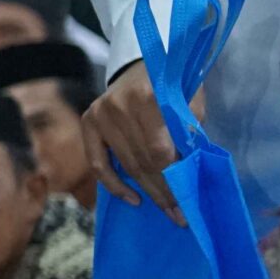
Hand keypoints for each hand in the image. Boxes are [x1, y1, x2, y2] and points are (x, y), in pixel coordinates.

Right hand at [83, 63, 183, 225]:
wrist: (143, 62)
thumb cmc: (174, 84)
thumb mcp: (191, 103)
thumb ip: (189, 134)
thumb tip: (189, 174)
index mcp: (147, 98)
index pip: (159, 152)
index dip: (173, 179)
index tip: (188, 202)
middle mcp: (118, 107)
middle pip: (142, 162)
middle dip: (163, 192)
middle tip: (179, 216)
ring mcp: (100, 114)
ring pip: (126, 165)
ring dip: (146, 192)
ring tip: (166, 210)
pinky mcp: (88, 121)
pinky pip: (98, 162)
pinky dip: (114, 184)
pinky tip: (132, 199)